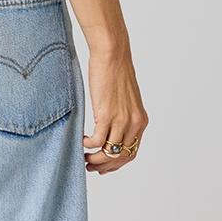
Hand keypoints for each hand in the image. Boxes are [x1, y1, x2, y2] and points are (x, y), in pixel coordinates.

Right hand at [82, 43, 146, 173]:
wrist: (112, 53)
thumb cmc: (115, 70)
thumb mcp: (125, 98)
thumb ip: (123, 114)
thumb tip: (110, 125)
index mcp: (140, 120)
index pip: (132, 152)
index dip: (117, 163)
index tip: (105, 166)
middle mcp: (134, 123)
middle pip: (121, 156)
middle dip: (105, 165)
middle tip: (91, 167)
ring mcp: (120, 120)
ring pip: (108, 152)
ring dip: (95, 159)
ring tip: (84, 158)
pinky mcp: (106, 114)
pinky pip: (97, 140)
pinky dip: (88, 145)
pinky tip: (81, 140)